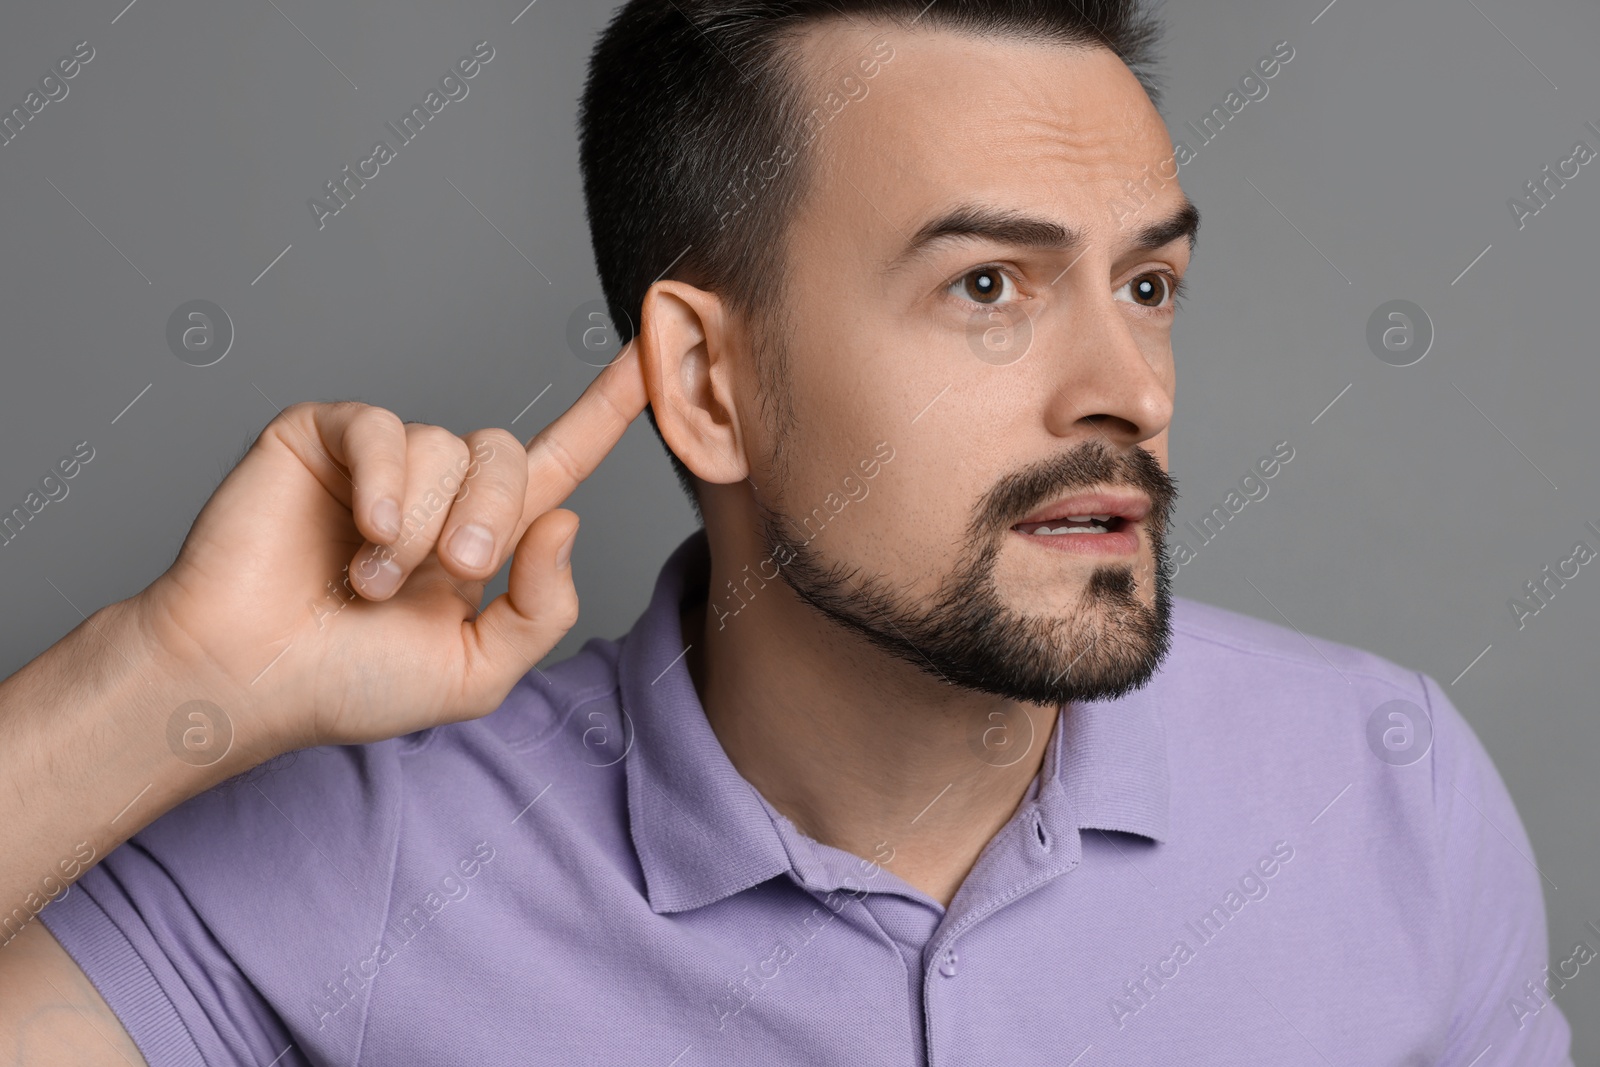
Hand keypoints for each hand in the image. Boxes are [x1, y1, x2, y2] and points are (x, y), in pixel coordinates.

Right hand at [131, 341, 647, 755]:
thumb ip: (542, 608)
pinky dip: (384, 481)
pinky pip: (385, 427)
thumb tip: (568, 519)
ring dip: (420, 526)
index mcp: (484, 536)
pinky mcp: (326, 436)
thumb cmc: (350, 683)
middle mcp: (440, 488)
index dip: (608, 410)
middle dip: (490, 519)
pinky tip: (364, 528)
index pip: (561, 460)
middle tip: (450, 572)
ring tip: (370, 580)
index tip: (652, 356)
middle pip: (509, 454)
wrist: (249, 679)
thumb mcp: (476, 672)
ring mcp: (382, 459)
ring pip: (447, 446)